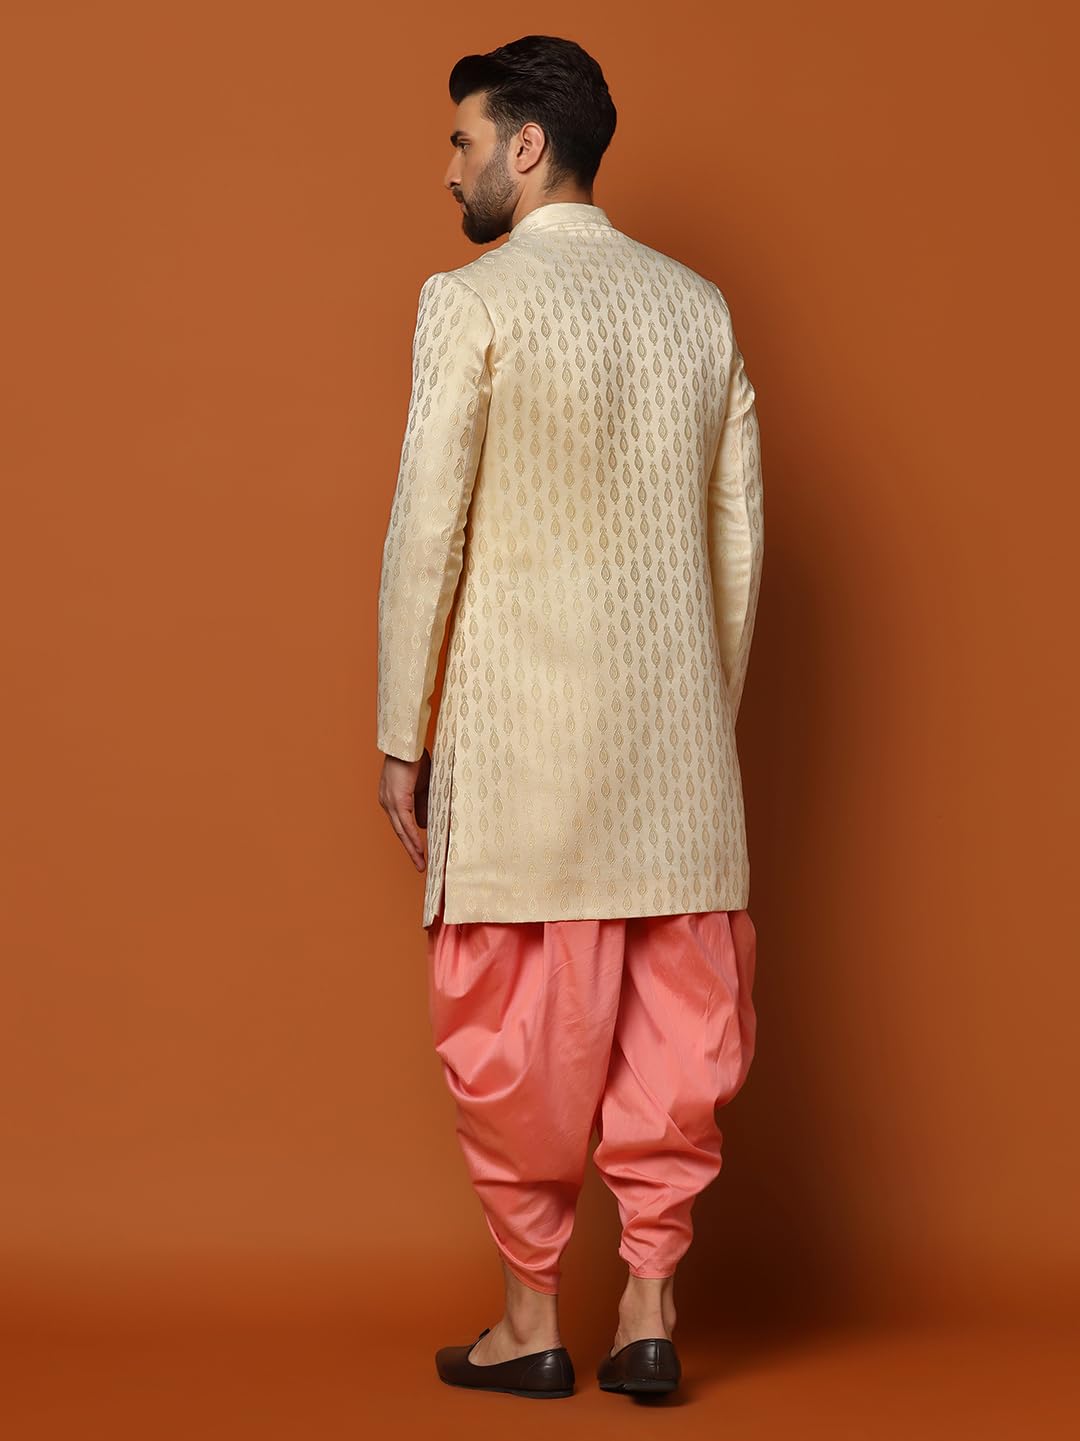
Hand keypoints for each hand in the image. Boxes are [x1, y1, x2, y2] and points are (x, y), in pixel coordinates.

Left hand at [378, 748, 430, 871]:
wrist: (408, 746)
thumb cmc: (415, 760)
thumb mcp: (422, 786)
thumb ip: (422, 805)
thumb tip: (423, 824)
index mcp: (391, 799)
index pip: (401, 824)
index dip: (410, 839)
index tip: (418, 852)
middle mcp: (387, 803)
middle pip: (399, 831)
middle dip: (410, 850)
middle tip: (420, 865)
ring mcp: (390, 802)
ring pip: (401, 831)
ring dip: (412, 848)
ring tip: (421, 863)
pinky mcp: (397, 800)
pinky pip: (405, 823)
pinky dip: (412, 837)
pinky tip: (418, 848)